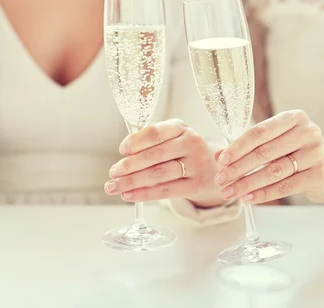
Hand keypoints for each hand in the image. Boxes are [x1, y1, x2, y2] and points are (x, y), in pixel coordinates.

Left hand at [104, 119, 223, 206]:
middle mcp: (191, 143)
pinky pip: (166, 191)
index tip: (122, 150)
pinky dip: (144, 194)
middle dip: (130, 165)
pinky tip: (129, 195)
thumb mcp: (171, 137)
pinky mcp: (196, 185)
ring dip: (133, 182)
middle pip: (156, 155)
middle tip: (113, 173)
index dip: (136, 141)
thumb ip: (151, 141)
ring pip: (159, 174)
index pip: (156, 133)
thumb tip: (124, 155)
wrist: (211, 168)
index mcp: (180, 128)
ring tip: (114, 186)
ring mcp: (196, 165)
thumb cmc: (182, 151)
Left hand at [213, 110, 323, 203]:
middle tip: (221, 180)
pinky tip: (249, 198)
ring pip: (273, 171)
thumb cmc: (298, 153)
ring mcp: (316, 152)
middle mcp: (308, 131)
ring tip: (230, 192)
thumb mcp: (277, 143)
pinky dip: (264, 194)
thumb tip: (220, 156)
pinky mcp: (320, 174)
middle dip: (238, 168)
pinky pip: (286, 186)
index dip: (238, 147)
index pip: (260, 132)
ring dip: (247, 183)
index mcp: (294, 118)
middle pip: (265, 152)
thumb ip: (251, 146)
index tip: (221, 159)